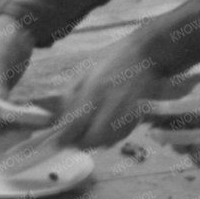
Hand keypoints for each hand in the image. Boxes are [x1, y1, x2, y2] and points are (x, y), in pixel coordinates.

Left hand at [35, 39, 170, 152]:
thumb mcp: (83, 71)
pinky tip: (104, 132)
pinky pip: (121, 137)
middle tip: (74, 141)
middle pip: (94, 137)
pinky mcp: (138, 114)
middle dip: (81, 143)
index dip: (66, 136)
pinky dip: (111, 140)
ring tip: (87, 136)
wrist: (142, 55)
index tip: (59, 142)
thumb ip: (68, 96)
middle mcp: (112, 100)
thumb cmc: (108, 61)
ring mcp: (127, 108)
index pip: (78, 121)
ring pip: (108, 141)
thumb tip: (58, 121)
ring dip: (95, 143)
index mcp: (95, 87)